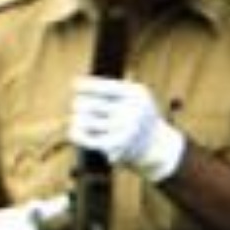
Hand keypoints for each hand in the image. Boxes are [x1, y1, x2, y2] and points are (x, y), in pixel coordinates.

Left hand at [70, 76, 186, 182]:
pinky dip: (77, 134)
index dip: (86, 86)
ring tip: (76, 118)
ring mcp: (123, 130)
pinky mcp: (115, 146)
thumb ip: (114, 88)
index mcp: (136, 94)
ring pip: (85, 121)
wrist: (155, 146)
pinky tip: (73, 130)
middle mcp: (131, 111)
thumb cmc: (139, 115)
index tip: (74, 84)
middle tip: (75, 105)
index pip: (104, 88)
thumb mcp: (136, 95)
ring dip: (78, 119)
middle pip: (90, 105)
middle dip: (79, 104)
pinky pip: (87, 138)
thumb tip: (77, 84)